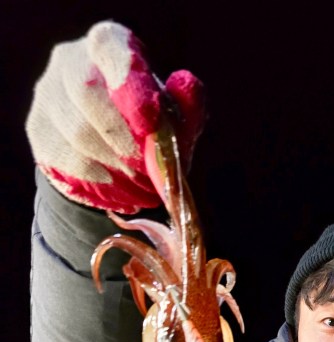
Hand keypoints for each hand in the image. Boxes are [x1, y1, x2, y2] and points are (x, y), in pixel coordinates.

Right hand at [26, 21, 204, 213]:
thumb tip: (186, 86)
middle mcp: (69, 62)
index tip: (151, 121)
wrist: (108, 152)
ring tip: (144, 190)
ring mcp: (48, 97)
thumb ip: (186, 104)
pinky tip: (125, 196)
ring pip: (77, 134)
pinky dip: (102, 185)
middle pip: (86, 93)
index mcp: (107, 45)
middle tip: (150, 172)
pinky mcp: (39, 132)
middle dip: (125, 139)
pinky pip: (68, 162)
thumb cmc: (148, 125)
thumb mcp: (174, 116)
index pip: (108, 47)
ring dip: (117, 168)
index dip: (128, 82)